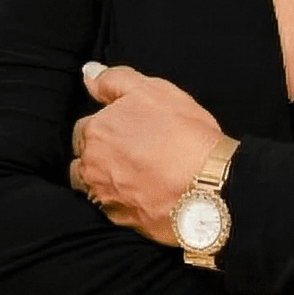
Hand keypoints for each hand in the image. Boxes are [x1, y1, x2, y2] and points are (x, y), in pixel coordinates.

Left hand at [68, 62, 223, 245]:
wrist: (209, 187)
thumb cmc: (183, 135)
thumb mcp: (152, 91)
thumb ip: (115, 80)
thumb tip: (89, 73)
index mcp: (95, 133)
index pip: (84, 127)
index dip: (105, 125)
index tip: (126, 127)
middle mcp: (92, 167)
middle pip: (84, 159)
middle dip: (99, 154)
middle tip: (131, 150)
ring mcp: (106, 197)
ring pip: (93, 186)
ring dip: (106, 179)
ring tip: (135, 174)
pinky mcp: (123, 221)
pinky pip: (114, 209)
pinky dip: (124, 201)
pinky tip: (144, 194)